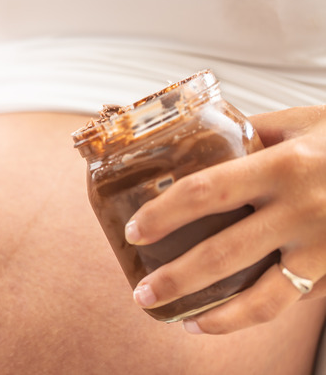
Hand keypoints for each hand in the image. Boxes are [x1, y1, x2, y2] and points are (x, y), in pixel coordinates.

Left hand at [124, 105, 325, 333]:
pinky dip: (248, 317)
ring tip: (173, 316)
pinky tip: (216, 320)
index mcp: (283, 164)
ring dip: (210, 312)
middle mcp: (302, 208)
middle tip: (140, 291)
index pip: (206, 191)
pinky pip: (288, 302)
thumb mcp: (300, 123)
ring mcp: (323, 246)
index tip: (134, 230)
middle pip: (223, 252)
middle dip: (175, 278)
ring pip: (260, 295)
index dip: (164, 214)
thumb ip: (250, 134)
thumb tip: (193, 138)